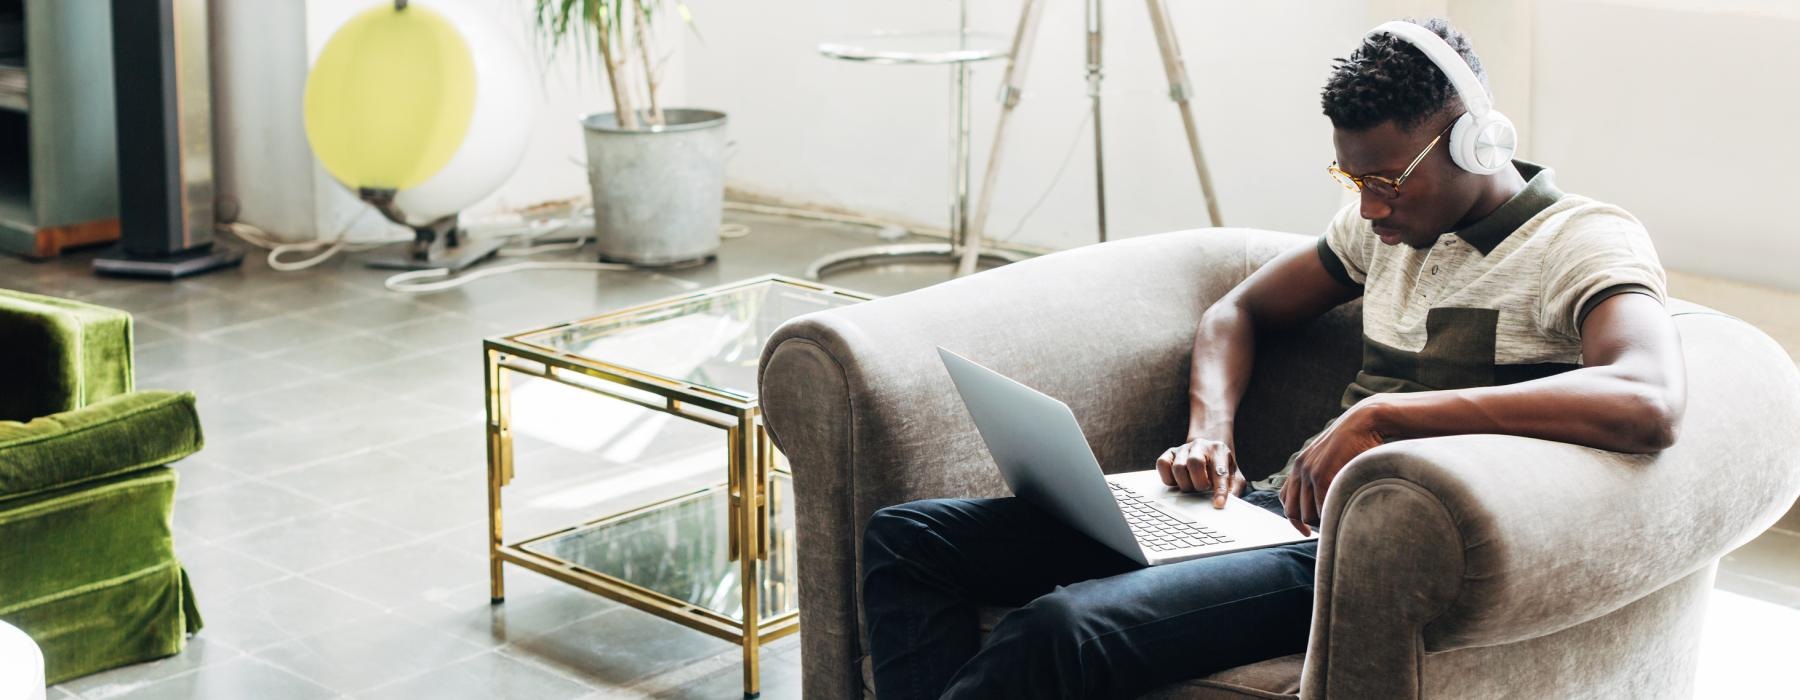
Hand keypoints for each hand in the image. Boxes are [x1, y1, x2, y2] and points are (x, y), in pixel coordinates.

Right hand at [1155, 436, 1244, 508]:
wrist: (1208, 450)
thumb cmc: (1220, 466)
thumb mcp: (1233, 476)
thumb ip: (1233, 489)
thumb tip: (1228, 505)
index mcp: (1218, 450)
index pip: (1219, 471)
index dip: (1219, 489)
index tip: (1218, 504)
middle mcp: (1200, 445)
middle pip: (1194, 463)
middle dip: (1198, 483)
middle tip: (1202, 489)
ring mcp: (1183, 448)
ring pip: (1178, 467)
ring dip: (1184, 483)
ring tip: (1191, 486)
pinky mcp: (1170, 453)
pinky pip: (1162, 464)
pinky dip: (1168, 477)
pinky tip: (1177, 482)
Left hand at [1279, 399, 1388, 534]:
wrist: (1363, 422)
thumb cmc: (1355, 442)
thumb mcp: (1332, 458)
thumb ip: (1323, 475)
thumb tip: (1326, 499)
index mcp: (1300, 465)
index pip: (1285, 499)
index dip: (1294, 518)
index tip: (1306, 530)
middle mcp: (1300, 469)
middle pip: (1293, 511)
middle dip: (1306, 525)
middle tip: (1323, 531)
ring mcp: (1309, 472)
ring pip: (1307, 513)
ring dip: (1320, 523)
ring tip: (1336, 523)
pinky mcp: (1322, 475)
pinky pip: (1321, 507)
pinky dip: (1329, 516)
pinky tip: (1341, 517)